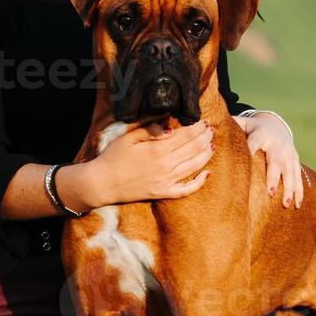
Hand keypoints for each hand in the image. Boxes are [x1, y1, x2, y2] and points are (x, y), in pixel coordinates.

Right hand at [85, 120, 214, 204]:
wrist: (102, 183)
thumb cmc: (113, 157)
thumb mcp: (128, 137)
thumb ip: (149, 129)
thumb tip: (169, 126)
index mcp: (157, 149)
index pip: (185, 136)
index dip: (197, 128)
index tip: (204, 121)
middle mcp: (166, 165)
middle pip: (193, 149)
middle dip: (205, 138)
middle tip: (211, 130)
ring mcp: (166, 181)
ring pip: (194, 166)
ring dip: (206, 154)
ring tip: (212, 145)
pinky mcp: (163, 193)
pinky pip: (186, 190)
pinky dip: (199, 182)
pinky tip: (207, 174)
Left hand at [235, 111, 302, 207]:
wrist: (276, 124)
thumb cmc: (252, 129)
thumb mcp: (243, 124)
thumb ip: (230, 127)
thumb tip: (209, 127)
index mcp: (261, 134)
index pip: (254, 142)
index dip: (250, 150)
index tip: (246, 161)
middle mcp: (277, 144)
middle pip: (275, 161)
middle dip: (274, 177)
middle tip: (270, 192)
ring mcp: (288, 153)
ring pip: (290, 172)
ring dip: (289, 188)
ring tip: (285, 204)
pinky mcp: (295, 160)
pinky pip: (298, 177)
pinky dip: (299, 191)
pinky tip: (297, 204)